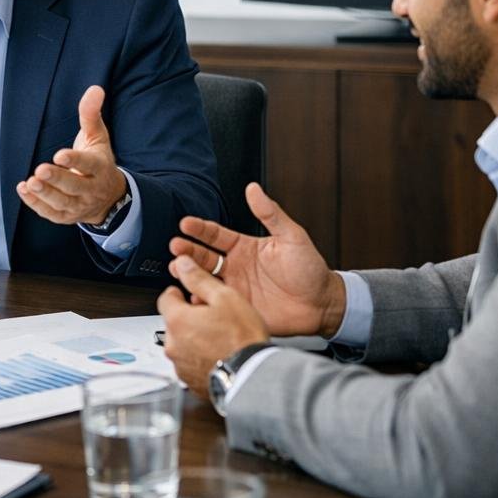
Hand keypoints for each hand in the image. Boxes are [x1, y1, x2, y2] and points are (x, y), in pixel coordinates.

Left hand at [16, 85, 128, 225]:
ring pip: (62, 203)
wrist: (109, 198)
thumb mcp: (98, 137)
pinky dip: (36, 204)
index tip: (60, 154)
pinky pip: (51, 213)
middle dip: (57, 179)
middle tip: (40, 171)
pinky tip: (24, 190)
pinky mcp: (66, 217)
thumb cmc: (99, 161)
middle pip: (74, 186)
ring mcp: (79, 205)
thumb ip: (91, 114)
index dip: (76, 161)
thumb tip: (95, 88)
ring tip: (30, 183)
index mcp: (100, 168)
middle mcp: (91, 189)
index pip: (90, 165)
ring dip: (45, 194)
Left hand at [157, 260, 269, 400]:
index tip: (192, 294)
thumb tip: (183, 264)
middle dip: (189, 317)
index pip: (166, 297)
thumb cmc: (242, 339)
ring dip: (194, 338)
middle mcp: (172, 344)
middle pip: (174, 322)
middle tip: (213, 317)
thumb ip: (199, 279)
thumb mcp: (225, 297)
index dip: (181, 293)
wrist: (252, 376)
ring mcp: (180, 365)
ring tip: (220, 337)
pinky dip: (200, 358)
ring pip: (182, 343)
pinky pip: (190, 363)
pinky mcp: (190, 381)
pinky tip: (219, 355)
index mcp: (177, 320)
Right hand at [170, 183, 346, 337]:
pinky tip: (193, 296)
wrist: (321, 304)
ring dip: (188, 274)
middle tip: (176, 247)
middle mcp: (235, 267)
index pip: (215, 235)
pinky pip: (213, 304)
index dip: (199, 228)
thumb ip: (270, 213)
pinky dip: (201, 300)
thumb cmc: (309, 270)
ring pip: (203, 279)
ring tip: (178, 269)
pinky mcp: (237, 309)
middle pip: (203, 257)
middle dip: (186, 250)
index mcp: (244, 247)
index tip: (186, 223)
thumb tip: (253, 189)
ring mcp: (234, 288)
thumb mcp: (291, 236)